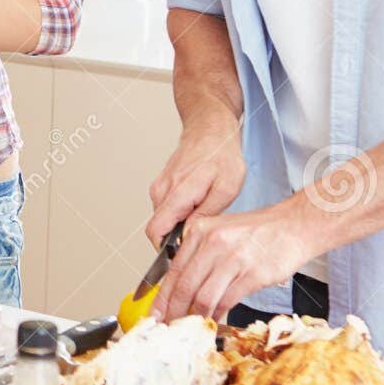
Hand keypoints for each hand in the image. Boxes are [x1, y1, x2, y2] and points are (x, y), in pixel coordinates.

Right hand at [145, 116, 245, 243]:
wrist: (209, 128)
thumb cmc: (221, 153)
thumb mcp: (227, 187)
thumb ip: (206, 214)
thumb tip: (190, 236)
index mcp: (177, 192)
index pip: (156, 231)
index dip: (165, 250)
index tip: (182, 257)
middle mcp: (162, 190)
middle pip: (159, 229)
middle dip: (175, 240)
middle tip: (200, 240)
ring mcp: (159, 187)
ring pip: (163, 220)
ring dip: (178, 226)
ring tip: (202, 219)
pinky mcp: (162, 186)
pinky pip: (165, 209)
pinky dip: (178, 216)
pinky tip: (197, 208)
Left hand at [148, 200, 320, 321]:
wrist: (293, 226)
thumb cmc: (257, 232)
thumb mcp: (220, 232)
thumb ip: (199, 255)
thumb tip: (180, 289)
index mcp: (200, 231)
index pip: (174, 271)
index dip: (162, 297)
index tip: (156, 314)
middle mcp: (213, 242)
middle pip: (185, 286)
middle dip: (174, 312)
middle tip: (169, 326)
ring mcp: (233, 258)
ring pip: (204, 297)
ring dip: (196, 316)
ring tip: (192, 326)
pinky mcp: (253, 273)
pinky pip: (227, 300)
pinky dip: (218, 314)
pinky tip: (215, 318)